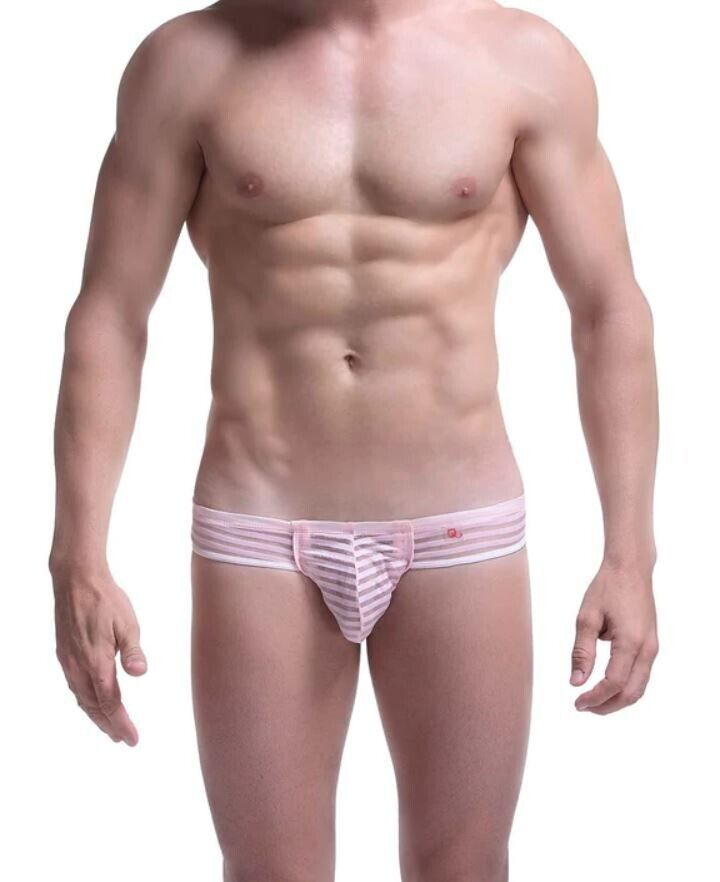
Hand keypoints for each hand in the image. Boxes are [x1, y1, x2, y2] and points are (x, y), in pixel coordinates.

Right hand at [52, 567, 146, 744]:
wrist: (76, 580)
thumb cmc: (106, 600)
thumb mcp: (127, 623)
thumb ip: (132, 651)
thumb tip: (140, 673)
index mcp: (96, 662)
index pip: (110, 703)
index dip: (121, 723)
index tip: (132, 739)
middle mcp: (78, 666)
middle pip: (93, 706)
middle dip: (108, 725)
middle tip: (122, 739)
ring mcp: (68, 661)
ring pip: (81, 697)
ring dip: (96, 714)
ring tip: (110, 725)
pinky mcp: (64, 653)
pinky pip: (74, 685)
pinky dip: (85, 699)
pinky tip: (93, 699)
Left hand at [570, 562, 657, 713]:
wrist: (630, 568)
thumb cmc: (607, 588)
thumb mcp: (587, 618)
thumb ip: (582, 651)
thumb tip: (576, 681)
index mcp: (630, 642)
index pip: (613, 683)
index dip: (595, 698)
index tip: (577, 702)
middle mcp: (647, 649)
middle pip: (631, 693)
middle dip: (607, 706)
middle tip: (583, 706)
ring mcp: (652, 647)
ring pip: (639, 687)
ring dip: (617, 699)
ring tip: (593, 700)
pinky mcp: (651, 644)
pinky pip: (641, 675)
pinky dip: (625, 686)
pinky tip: (606, 685)